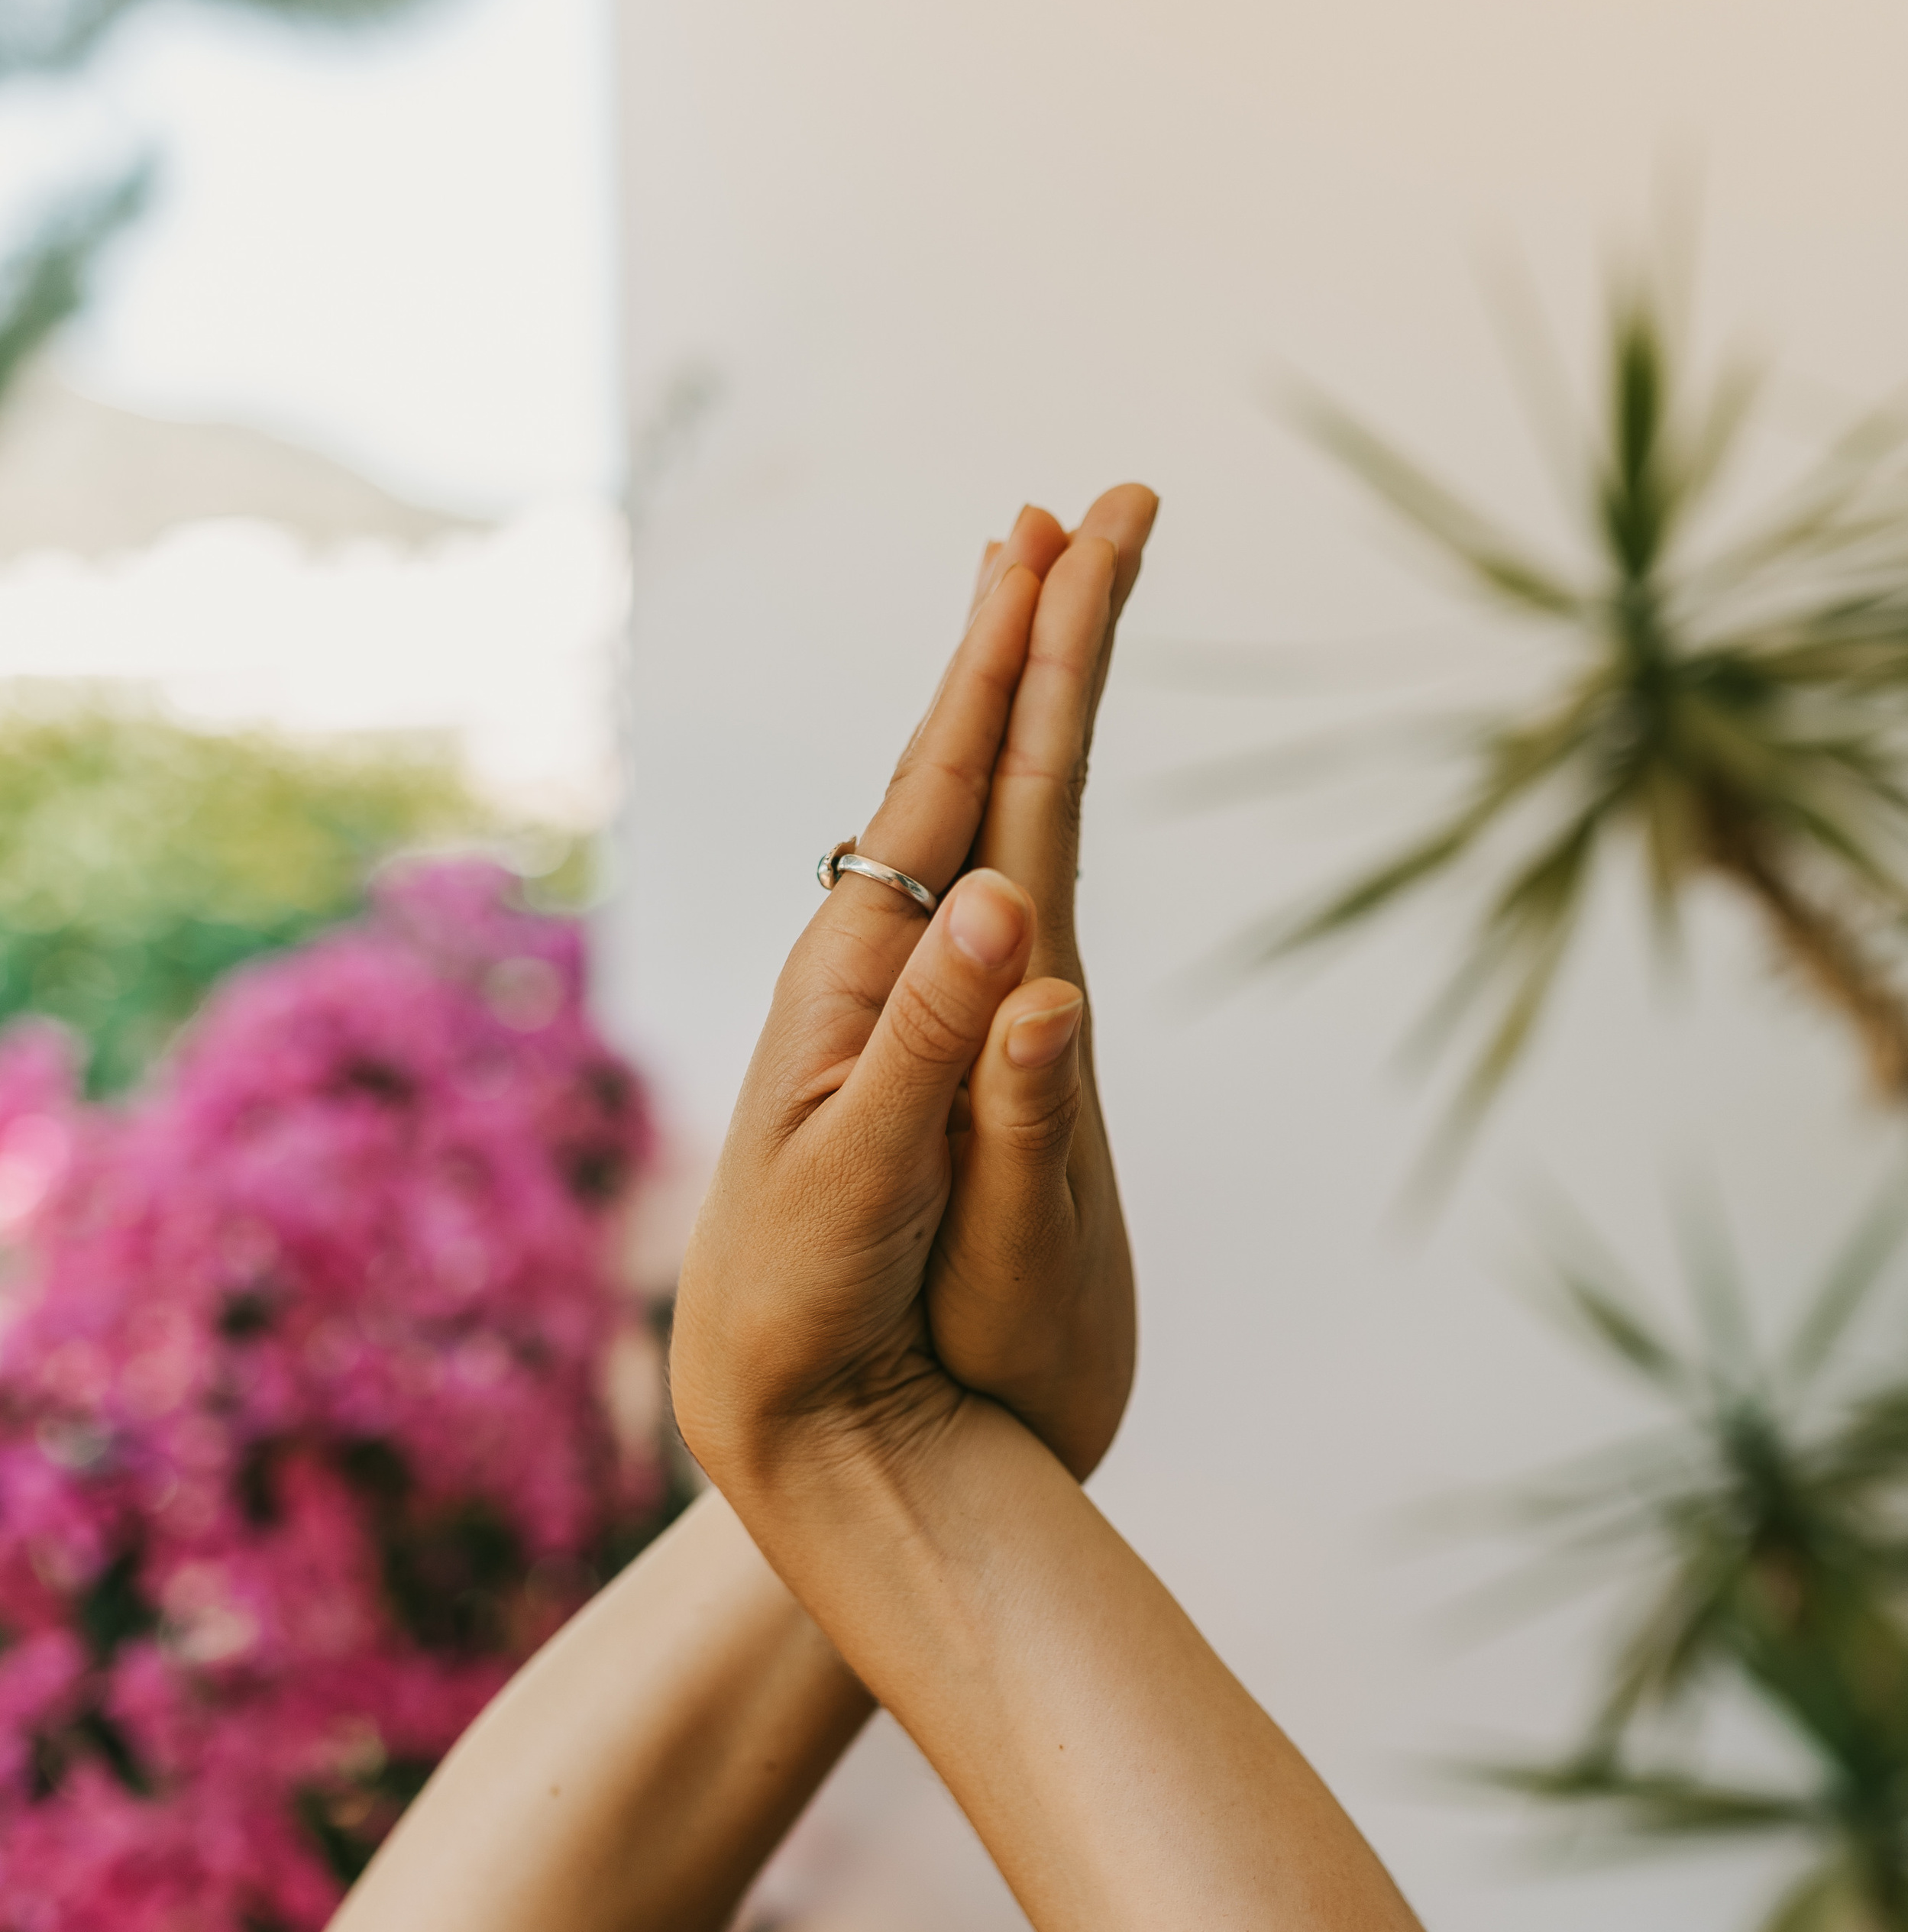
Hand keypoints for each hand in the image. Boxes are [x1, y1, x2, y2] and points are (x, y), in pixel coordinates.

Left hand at [672, 486, 1156, 1491]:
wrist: (798, 1425)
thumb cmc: (811, 1311)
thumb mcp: (869, 1188)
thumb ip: (941, 1057)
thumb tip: (1013, 905)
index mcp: (865, 976)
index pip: (951, 783)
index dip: (1005, 656)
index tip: (1054, 532)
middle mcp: (895, 967)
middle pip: (972, 766)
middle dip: (1029, 633)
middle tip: (1085, 507)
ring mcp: (928, 1011)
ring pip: (989, 818)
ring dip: (1023, 700)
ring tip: (1050, 596)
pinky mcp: (963, 1069)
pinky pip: (1001, 898)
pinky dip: (1022, 811)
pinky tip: (1020, 788)